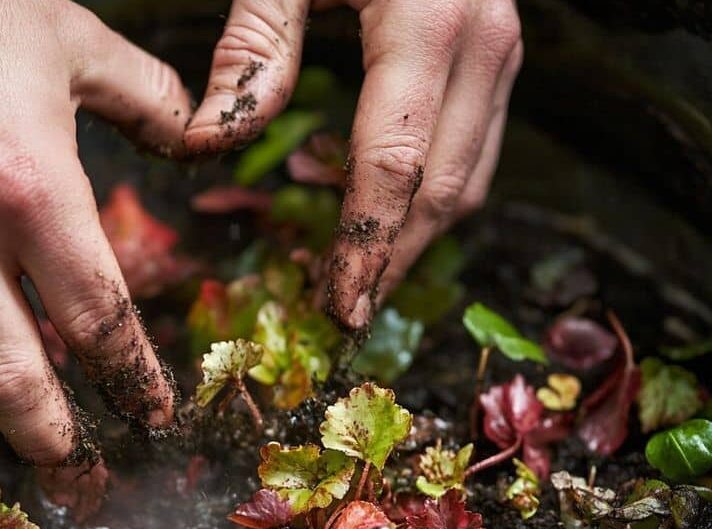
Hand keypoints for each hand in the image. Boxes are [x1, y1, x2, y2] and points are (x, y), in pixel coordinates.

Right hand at [0, 0, 192, 463]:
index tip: (150, 413)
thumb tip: (202, 134)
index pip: (96, 322)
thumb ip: (152, 101)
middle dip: (52, 441)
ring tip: (12, 415)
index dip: (132, 381)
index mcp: (32, 190)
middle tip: (78, 470)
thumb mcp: (75, 43)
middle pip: (11, 382)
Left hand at [185, 0, 521, 330]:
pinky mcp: (495, 56)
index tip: (336, 309)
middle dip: (393, 263)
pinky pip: (469, 147)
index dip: (365, 247)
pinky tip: (367, 207)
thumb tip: (209, 145)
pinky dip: (423, 192)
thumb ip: (252, 49)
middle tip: (341, 317)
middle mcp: (484, 44)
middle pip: (444, 189)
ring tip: (352, 278)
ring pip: (469, 178)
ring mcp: (502, 51)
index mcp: (429, 22)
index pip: (396, 165)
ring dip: (411, 237)